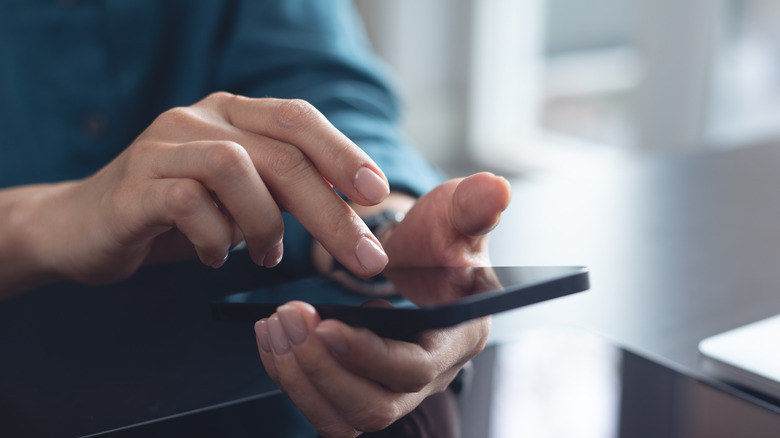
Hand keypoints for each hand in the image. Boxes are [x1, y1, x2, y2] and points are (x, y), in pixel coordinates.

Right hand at [8, 93, 391, 288]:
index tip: (377, 193)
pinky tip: (214, 255)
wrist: (80, 227)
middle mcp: (198, 119)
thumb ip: (282, 190)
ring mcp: (162, 148)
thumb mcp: (238, 196)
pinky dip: (215, 238)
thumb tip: (350, 212)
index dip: (343, 152)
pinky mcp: (134, 185)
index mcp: (230, 114)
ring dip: (264, 224)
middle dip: (330, 211)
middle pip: (281, 154)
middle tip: (362, 257)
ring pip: (236, 169)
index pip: (298, 119)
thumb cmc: (173, 215)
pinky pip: (189, 204)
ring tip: (263, 255)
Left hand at [255, 173, 510, 434]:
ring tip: (274, 327)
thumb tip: (496, 188)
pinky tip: (273, 343)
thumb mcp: (454, 215)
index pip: (416, 368)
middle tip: (286, 318)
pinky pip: (326, 411)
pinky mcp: (363, 392)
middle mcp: (431, 376)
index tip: (324, 325)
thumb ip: (472, 205)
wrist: (418, 260)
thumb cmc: (439, 238)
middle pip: (376, 406)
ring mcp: (396, 391)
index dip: (369, 354)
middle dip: (323, 368)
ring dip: (301, 379)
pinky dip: (293, 382)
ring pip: (345, 419)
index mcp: (459, 336)